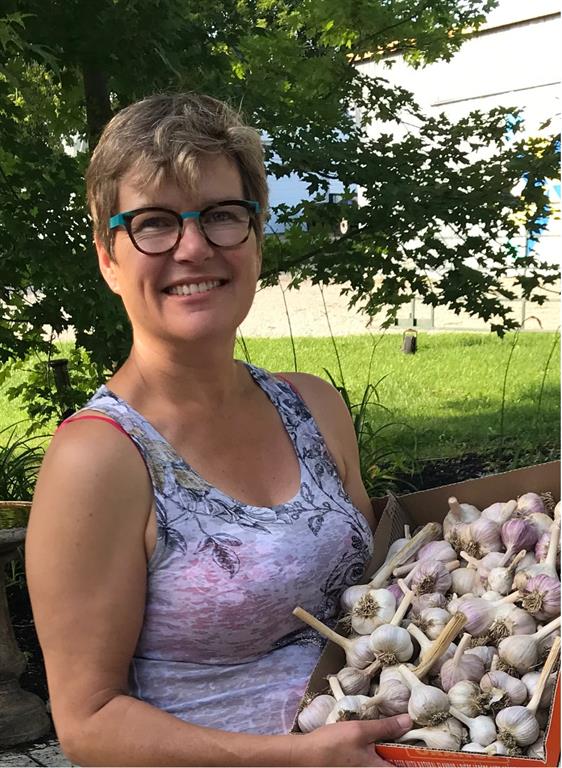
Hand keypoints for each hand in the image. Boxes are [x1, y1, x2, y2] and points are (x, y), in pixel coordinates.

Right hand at [292, 713, 412, 766]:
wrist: (305, 755)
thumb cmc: (333, 744)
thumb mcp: (361, 731)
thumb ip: (386, 727)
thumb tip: (408, 720)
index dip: (420, 763)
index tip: (435, 755)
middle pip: (396, 766)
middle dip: (407, 756)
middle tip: (417, 740)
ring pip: (385, 763)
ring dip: (393, 754)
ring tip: (400, 737)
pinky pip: (376, 763)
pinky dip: (381, 753)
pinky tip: (380, 740)